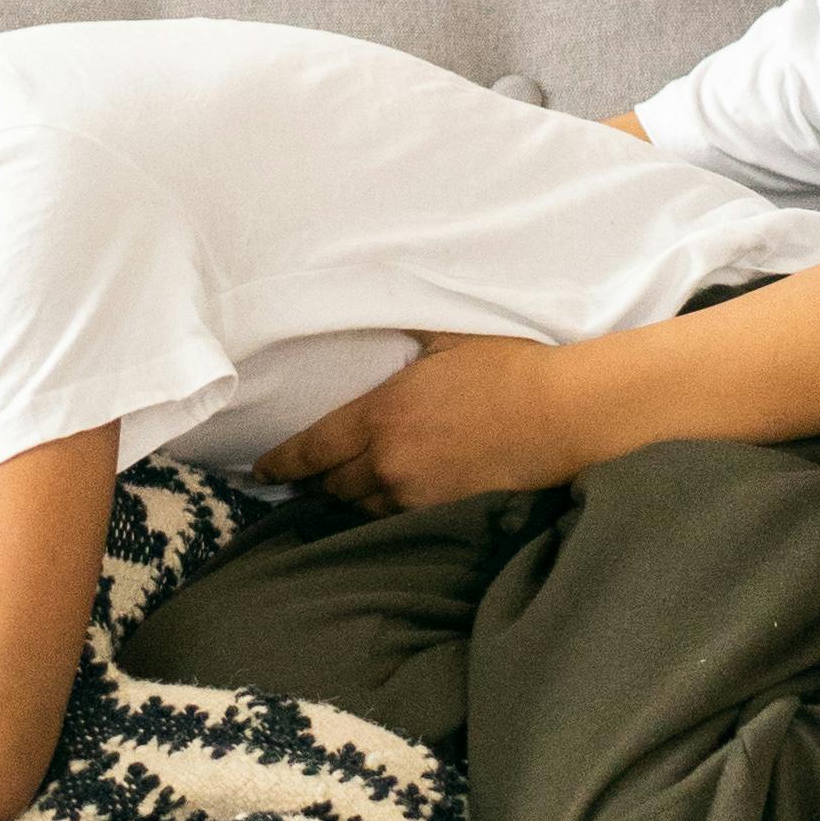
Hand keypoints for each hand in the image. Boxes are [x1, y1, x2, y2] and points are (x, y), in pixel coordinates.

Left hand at [264, 336, 578, 513]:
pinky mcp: (444, 510)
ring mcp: (416, 492)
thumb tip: (376, 302)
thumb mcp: (445, 335)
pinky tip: (384, 502)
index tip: (259, 471)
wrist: (560, 413)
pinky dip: (382, 510)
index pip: (311, 449)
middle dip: (313, 483)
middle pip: (331, 486)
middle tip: (300, 480)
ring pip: (361, 507)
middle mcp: (389, 461)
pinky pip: (396, 518)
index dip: (280, 464)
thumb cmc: (506, 366)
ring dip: (347, 499)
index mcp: (380, 415)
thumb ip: (403, 328)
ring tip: (338, 493)